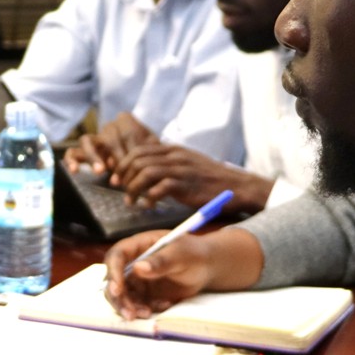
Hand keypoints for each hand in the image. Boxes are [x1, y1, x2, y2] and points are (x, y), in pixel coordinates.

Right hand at [63, 112, 157, 176]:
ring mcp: (95, 139)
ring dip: (93, 156)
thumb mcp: (153, 150)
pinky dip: (72, 160)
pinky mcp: (83, 152)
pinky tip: (75, 171)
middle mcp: (108, 127)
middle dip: (116, 157)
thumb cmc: (148, 156)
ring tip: (100, 172)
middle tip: (123, 176)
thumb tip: (140, 164)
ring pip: (87, 140)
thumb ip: (150, 152)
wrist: (142, 161)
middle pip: (108, 137)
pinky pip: (72, 152)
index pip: (127, 132)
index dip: (132, 150)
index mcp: (126, 123)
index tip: (137, 167)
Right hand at [102, 226, 265, 320]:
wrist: (206, 266)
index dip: (113, 273)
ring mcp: (138, 280)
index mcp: (137, 246)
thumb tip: (138, 268)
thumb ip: (160, 262)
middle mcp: (132, 263)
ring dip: (131, 308)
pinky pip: (139, 305)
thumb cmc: (194, 253)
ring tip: (148, 313)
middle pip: (113, 281)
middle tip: (129, 313)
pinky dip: (148, 309)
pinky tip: (165, 305)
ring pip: (124, 297)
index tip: (117, 289)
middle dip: (118, 299)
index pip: (116, 257)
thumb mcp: (180, 254)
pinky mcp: (145, 294)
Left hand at [111, 143, 273, 211]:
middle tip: (120, 190)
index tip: (117, 178)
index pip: (139, 149)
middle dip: (124, 175)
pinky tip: (148, 206)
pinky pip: (160, 188)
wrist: (236, 186)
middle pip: (138, 159)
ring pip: (146, 172)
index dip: (123, 164)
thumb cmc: (210, 178)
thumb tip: (146, 169)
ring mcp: (181, 169)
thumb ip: (167, 163)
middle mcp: (175, 155)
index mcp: (172, 149)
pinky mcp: (186, 185)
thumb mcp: (186, 163)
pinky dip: (149, 198)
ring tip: (131, 201)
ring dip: (133, 188)